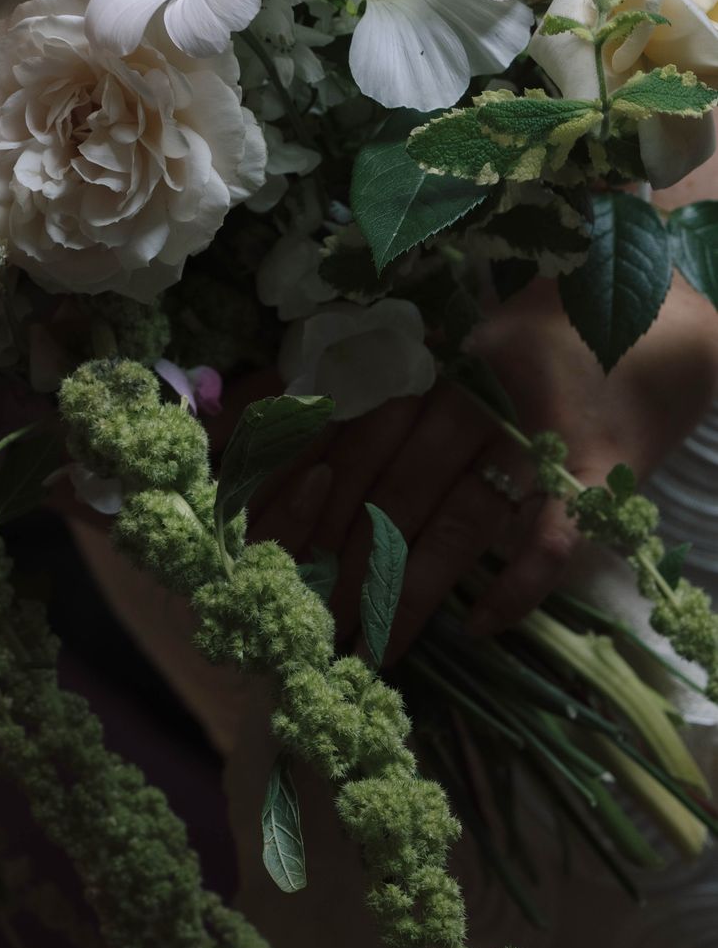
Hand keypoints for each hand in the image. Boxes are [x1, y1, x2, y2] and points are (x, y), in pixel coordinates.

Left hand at [253, 272, 717, 664]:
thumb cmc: (553, 311)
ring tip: (374, 645)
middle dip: (349, 559)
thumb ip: (382, 368)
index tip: (276, 554)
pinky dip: (517, 584)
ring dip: (413, 588)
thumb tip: (273, 409)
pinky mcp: (605, 466)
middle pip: (394, 482)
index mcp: (433, 347)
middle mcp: (476, 382)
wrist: (673, 301)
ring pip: (458, 516)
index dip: (313, 495)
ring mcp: (540, 425)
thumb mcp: (458, 321)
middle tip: (314, 624)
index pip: (353, 428)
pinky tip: (481, 627)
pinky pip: (552, 534)